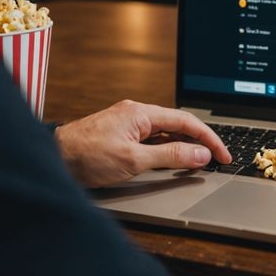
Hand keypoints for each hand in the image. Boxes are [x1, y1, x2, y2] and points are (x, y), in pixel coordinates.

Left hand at [54, 100, 231, 187]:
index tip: (222, 155)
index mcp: (141, 113)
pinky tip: (172, 159)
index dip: (209, 139)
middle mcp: (136, 113)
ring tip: (198, 162)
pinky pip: (152, 137)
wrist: (53, 158)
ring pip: (166, 131)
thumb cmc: (86, 155)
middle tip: (216, 160)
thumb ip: (170, 155)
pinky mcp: (120, 133)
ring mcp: (128, 122)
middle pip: (178, 124)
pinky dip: (167, 147)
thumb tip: (199, 154)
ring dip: (184, 145)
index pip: (186, 122)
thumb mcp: (133, 159)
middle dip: (200, 141)